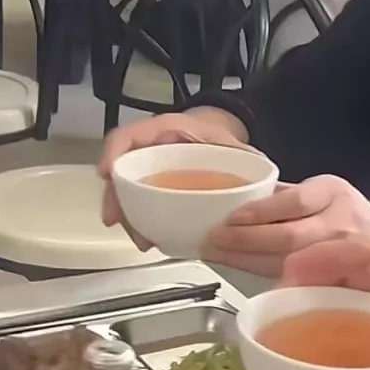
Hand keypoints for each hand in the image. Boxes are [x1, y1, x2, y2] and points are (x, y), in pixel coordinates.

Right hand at [99, 108, 255, 243]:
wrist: (216, 136)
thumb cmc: (219, 136)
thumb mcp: (232, 142)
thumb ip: (244, 154)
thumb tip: (263, 171)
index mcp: (165, 129)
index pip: (128, 135)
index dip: (113, 153)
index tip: (107, 174)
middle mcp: (150, 147)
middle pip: (121, 169)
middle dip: (116, 197)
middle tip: (116, 220)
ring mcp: (148, 167)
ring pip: (126, 190)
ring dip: (127, 215)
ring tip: (141, 239)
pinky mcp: (151, 185)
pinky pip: (137, 201)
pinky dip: (138, 219)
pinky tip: (148, 237)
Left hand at [204, 177, 369, 277]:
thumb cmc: (349, 217)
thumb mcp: (323, 193)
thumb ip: (287, 196)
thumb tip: (236, 200)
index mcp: (331, 192)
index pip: (290, 201)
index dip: (256, 213)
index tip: (226, 220)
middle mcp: (339, 222)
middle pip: (286, 236)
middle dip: (244, 241)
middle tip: (211, 243)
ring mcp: (341, 254)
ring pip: (288, 261)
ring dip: (247, 261)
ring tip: (218, 257)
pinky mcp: (340, 278)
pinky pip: (298, 280)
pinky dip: (267, 279)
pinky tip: (242, 276)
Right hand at [282, 238, 369, 369]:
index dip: (328, 257)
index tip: (289, 272)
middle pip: (358, 264)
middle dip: (314, 272)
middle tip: (276, 298)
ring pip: (361, 285)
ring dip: (324, 292)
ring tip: (287, 314)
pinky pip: (369, 309)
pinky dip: (341, 314)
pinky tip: (321, 338)